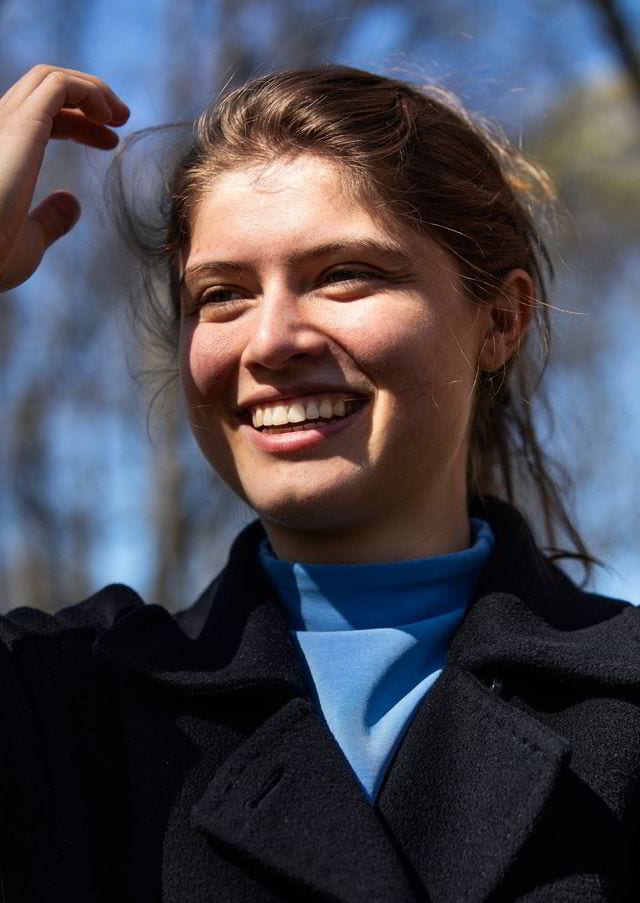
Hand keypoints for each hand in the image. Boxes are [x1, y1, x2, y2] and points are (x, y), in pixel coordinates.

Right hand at [0, 64, 128, 291]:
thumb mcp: (29, 239)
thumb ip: (49, 220)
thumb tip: (73, 204)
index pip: (39, 117)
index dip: (79, 123)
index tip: (112, 142)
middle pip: (45, 92)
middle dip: (88, 99)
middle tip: (121, 121)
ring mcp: (5, 122)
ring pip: (50, 78)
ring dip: (93, 90)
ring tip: (122, 115)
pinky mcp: (20, 122)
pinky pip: (59, 85)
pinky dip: (89, 92)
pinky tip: (109, 118)